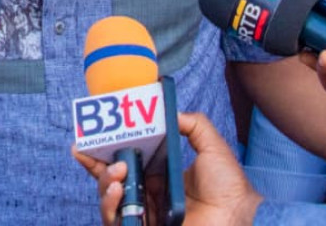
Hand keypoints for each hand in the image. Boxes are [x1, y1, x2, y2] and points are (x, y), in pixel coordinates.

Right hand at [72, 113, 261, 225]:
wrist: (237, 218)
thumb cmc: (229, 189)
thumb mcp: (213, 147)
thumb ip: (194, 124)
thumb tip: (171, 112)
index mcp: (159, 176)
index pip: (125, 161)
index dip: (105, 151)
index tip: (89, 137)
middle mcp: (148, 195)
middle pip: (110, 179)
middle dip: (95, 164)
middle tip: (88, 149)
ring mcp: (144, 215)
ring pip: (108, 199)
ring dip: (104, 182)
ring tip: (117, 171)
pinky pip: (115, 222)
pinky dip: (110, 205)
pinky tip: (117, 189)